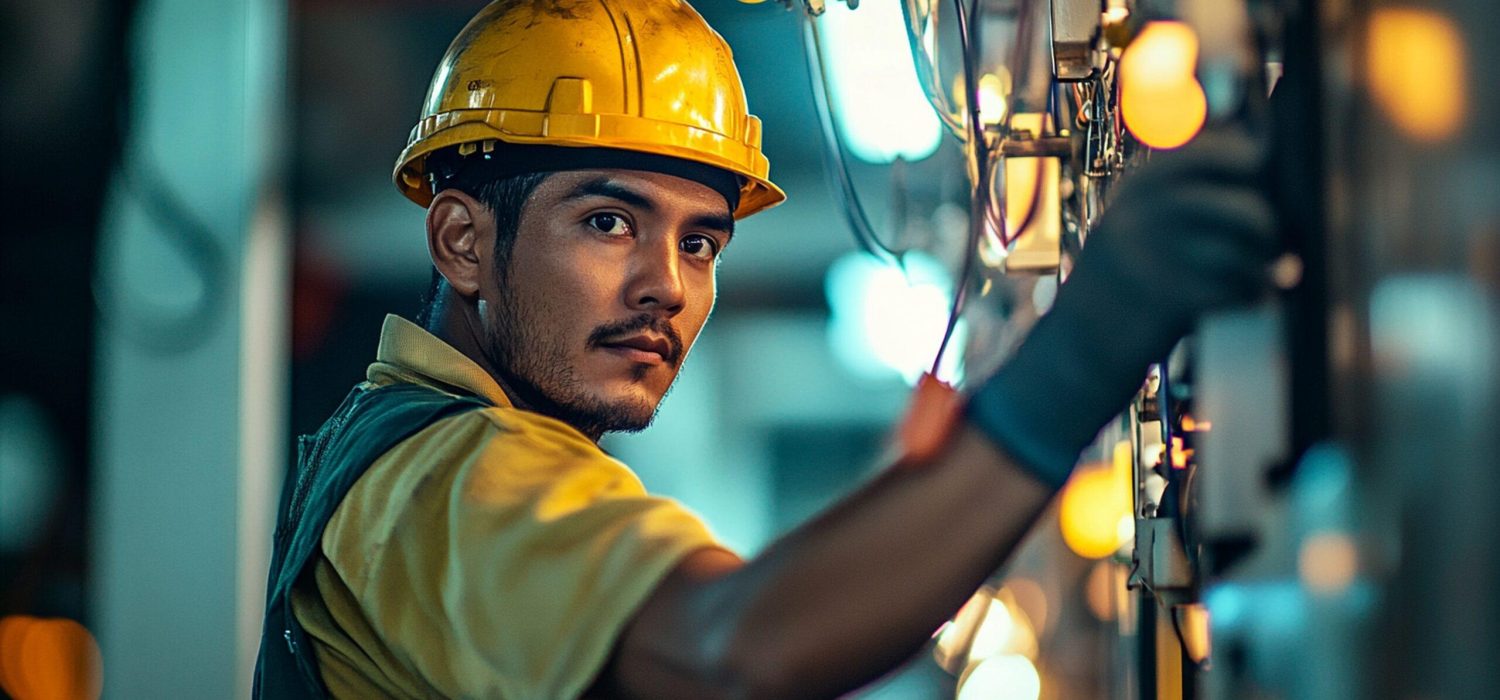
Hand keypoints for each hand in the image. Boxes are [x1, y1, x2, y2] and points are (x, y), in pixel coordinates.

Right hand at [967, 129, 1278, 485]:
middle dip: (1263, 225)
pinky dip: (1250, 296)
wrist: (1069, 358)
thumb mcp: (1129, 233)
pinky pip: (1233, 289)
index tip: (1260, 173)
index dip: (1245, 158)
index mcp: (1132, 194)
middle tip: (1267, 241)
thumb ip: (1176, 202)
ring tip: (1258, 277)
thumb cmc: (1113, 297)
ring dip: (1261, 266)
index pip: (1207, 153)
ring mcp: (1150, 259)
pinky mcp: (1164, 302)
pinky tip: (1246, 300)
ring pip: (1240, 248)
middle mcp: (1138, 219)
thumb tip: (1254, 166)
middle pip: (1236, 204)